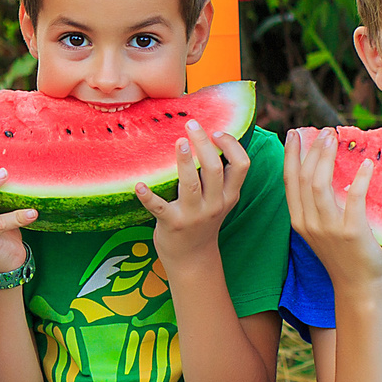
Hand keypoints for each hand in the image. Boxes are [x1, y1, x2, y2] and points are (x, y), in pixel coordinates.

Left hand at [140, 122, 244, 266]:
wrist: (192, 258)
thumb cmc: (203, 220)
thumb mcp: (220, 200)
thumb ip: (220, 176)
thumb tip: (211, 136)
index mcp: (229, 195)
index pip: (242, 165)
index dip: (232, 145)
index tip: (217, 131)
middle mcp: (214, 204)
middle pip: (214, 169)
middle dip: (204, 143)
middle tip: (191, 124)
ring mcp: (193, 216)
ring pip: (191, 184)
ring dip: (184, 161)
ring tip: (178, 141)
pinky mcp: (172, 224)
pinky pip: (159, 208)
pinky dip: (148, 196)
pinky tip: (139, 185)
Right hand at [285, 126, 381, 289]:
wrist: (357, 289)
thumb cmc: (344, 257)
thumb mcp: (322, 231)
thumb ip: (319, 207)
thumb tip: (326, 175)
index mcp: (299, 221)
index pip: (290, 181)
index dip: (291, 155)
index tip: (294, 133)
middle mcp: (309, 223)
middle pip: (304, 178)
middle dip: (311, 150)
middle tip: (323, 130)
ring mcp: (329, 228)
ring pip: (320, 185)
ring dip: (326, 157)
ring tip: (334, 138)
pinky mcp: (352, 232)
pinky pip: (354, 199)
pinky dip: (361, 179)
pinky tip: (367, 164)